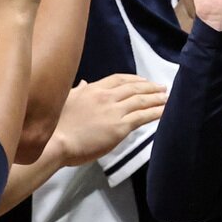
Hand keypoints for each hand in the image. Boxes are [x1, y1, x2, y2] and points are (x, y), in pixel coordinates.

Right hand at [51, 75, 167, 165]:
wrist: (54, 142)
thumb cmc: (55, 126)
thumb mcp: (65, 101)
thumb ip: (77, 91)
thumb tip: (83, 83)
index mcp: (92, 89)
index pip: (118, 79)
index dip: (133, 79)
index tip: (142, 80)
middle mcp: (105, 96)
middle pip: (133, 87)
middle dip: (149, 87)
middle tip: (161, 87)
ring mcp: (113, 111)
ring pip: (141, 101)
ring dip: (156, 98)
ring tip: (167, 97)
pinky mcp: (119, 127)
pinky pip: (142, 117)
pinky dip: (155, 112)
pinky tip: (164, 111)